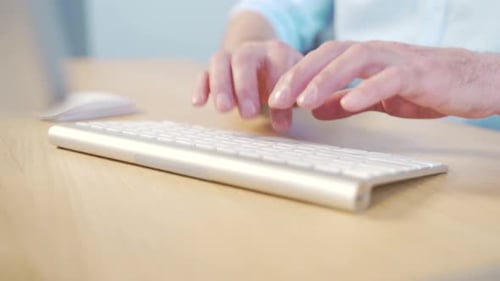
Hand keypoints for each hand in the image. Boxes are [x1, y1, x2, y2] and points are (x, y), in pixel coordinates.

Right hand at [192, 40, 302, 130]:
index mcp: (277, 51)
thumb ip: (294, 99)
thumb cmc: (282, 77)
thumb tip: (286, 122)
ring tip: (224, 109)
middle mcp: (252, 49)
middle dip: (245, 87)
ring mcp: (231, 56)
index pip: (277, 65)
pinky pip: (204, 72)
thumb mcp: (295, 84)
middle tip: (249, 114)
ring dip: (221, 86)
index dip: (277, 88)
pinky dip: (201, 86)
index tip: (279, 114)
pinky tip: (199, 103)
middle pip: (244, 59)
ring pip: (220, 62)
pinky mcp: (215, 68)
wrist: (263, 57)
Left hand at [268, 40, 499, 128]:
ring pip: (355, 59)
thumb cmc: (422, 86)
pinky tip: (348, 104)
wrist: (469, 81)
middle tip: (277, 99)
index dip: (295, 76)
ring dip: (326, 79)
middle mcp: (375, 53)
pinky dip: (367, 89)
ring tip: (303, 101)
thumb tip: (313, 109)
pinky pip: (389, 78)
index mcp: (363, 58)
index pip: (321, 59)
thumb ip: (344, 100)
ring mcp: (396, 60)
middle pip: (330, 54)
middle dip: (300, 75)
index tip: (274, 98)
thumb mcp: (375, 97)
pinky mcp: (417, 74)